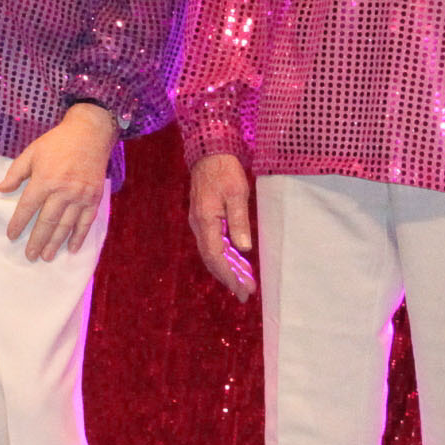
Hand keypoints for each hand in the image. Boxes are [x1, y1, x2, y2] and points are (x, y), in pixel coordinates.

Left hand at [0, 102, 115, 261]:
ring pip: (66, 226)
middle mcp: (63, 191)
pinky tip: (72, 248)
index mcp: (44, 179)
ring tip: (46, 256)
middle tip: (30, 255)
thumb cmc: (57, 142)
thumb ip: (16, 172)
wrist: (90, 133)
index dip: (18, 223)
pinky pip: (86, 222)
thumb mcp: (31, 152)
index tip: (11, 236)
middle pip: (47, 222)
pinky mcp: (94, 198)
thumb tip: (1, 190)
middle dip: (37, 241)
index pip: (27, 207)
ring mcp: (80, 196)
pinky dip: (79, 237)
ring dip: (55, 243)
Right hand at [187, 152, 257, 301]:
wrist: (209, 151)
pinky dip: (225, 255)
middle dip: (229, 278)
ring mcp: (200, 221)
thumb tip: (244, 247)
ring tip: (245, 282)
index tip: (242, 288)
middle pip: (212, 259)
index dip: (229, 275)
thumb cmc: (225, 170)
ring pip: (213, 252)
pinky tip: (237, 262)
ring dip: (228, 268)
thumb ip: (239, 220)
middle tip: (245, 293)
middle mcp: (199, 225)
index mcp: (206, 221)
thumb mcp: (237, 194)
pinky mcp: (204, 217)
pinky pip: (214, 243)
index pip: (216, 256)